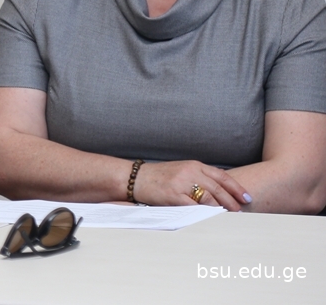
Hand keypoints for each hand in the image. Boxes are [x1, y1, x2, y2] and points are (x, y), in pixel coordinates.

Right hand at [134, 160, 250, 210]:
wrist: (135, 177)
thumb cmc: (158, 176)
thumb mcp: (181, 170)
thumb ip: (199, 176)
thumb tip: (219, 189)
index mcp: (194, 164)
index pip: (221, 176)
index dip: (236, 188)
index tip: (246, 197)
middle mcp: (190, 171)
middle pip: (218, 188)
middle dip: (232, 201)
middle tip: (240, 210)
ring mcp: (181, 182)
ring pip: (208, 197)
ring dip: (221, 208)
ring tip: (228, 216)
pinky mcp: (173, 195)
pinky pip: (194, 206)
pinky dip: (204, 213)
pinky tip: (211, 218)